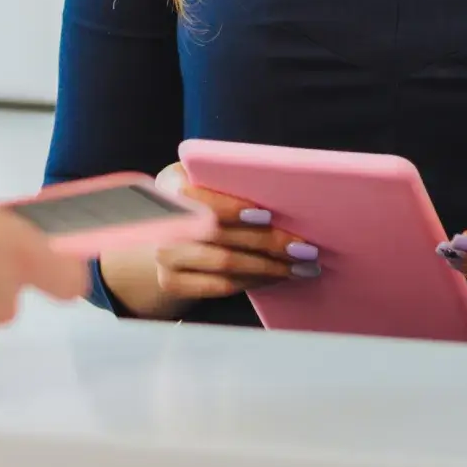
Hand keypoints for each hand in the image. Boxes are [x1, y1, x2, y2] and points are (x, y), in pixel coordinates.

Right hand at [149, 163, 320, 300]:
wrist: (163, 235)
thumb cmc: (198, 201)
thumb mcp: (202, 181)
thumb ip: (224, 181)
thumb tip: (276, 187)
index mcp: (170, 186)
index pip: (201, 199)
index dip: (231, 208)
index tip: (267, 215)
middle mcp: (160, 222)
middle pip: (220, 235)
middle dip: (267, 241)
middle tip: (305, 247)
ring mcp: (164, 256)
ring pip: (225, 264)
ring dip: (269, 266)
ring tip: (302, 266)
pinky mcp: (171, 283)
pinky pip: (222, 285)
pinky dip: (255, 282)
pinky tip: (278, 277)